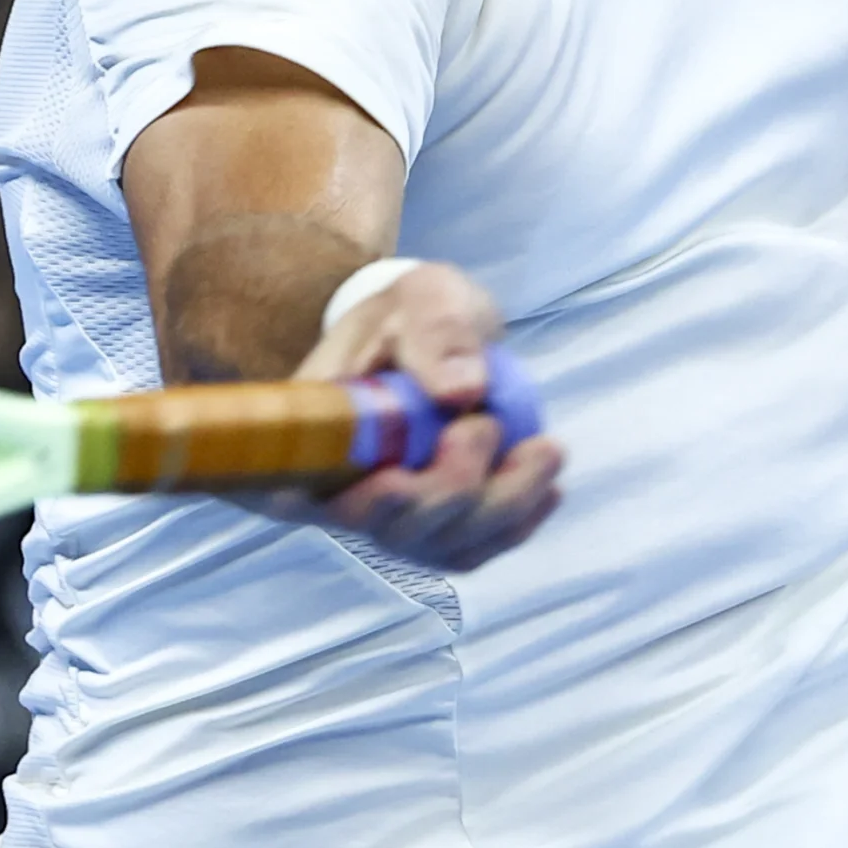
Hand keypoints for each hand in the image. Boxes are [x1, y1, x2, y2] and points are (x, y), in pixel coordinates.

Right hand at [267, 261, 561, 570]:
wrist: (433, 338)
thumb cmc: (413, 314)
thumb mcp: (424, 299)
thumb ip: (438, 335)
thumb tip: (462, 392)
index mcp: (312, 434)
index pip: (299, 495)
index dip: (349, 503)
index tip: (398, 480)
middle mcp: (338, 491)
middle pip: (391, 526)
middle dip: (453, 487)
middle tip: (488, 425)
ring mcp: (388, 519)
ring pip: (442, 545)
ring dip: (503, 507)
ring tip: (548, 451)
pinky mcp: (432, 531)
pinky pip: (473, 548)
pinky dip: (516, 524)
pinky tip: (548, 488)